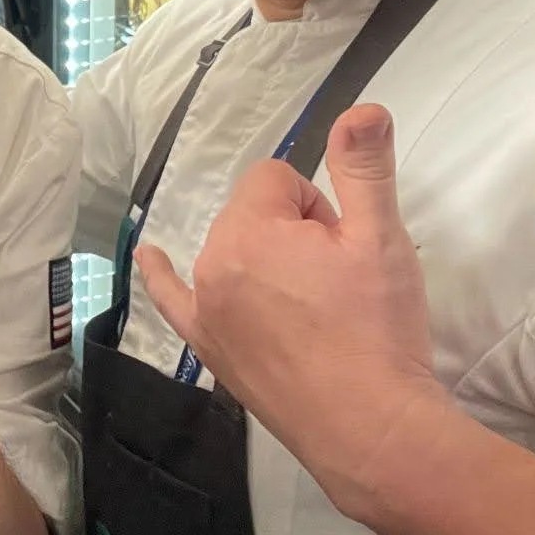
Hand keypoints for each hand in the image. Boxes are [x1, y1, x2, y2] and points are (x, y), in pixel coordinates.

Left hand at [134, 105, 453, 513]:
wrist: (370, 427)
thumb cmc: (377, 329)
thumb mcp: (381, 237)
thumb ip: (364, 165)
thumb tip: (362, 107)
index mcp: (249, 229)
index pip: (280, 179)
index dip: (320, 206)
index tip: (347, 247)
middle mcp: (213, 262)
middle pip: (257, 214)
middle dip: (298, 233)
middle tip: (340, 282)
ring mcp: (206, 308)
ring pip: (235, 251)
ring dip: (269, 262)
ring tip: (316, 308)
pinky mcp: (210, 347)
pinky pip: (174, 299)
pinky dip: (164, 276)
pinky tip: (152, 258)